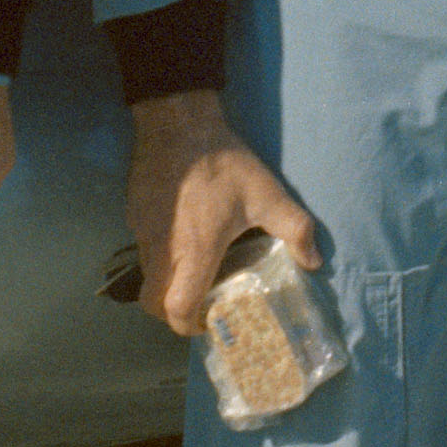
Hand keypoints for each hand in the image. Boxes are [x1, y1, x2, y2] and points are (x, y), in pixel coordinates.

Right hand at [125, 89, 318, 336]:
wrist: (176, 120)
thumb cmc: (223, 162)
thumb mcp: (267, 193)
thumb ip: (295, 229)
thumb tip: (313, 261)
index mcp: (194, 250)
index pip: (177, 309)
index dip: (190, 326)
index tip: (209, 320)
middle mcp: (162, 248)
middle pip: (152, 303)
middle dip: (172, 314)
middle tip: (200, 304)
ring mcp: (141, 231)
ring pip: (147, 275)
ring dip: (167, 282)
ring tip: (197, 267)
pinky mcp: (133, 214)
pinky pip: (143, 247)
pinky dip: (161, 254)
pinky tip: (184, 233)